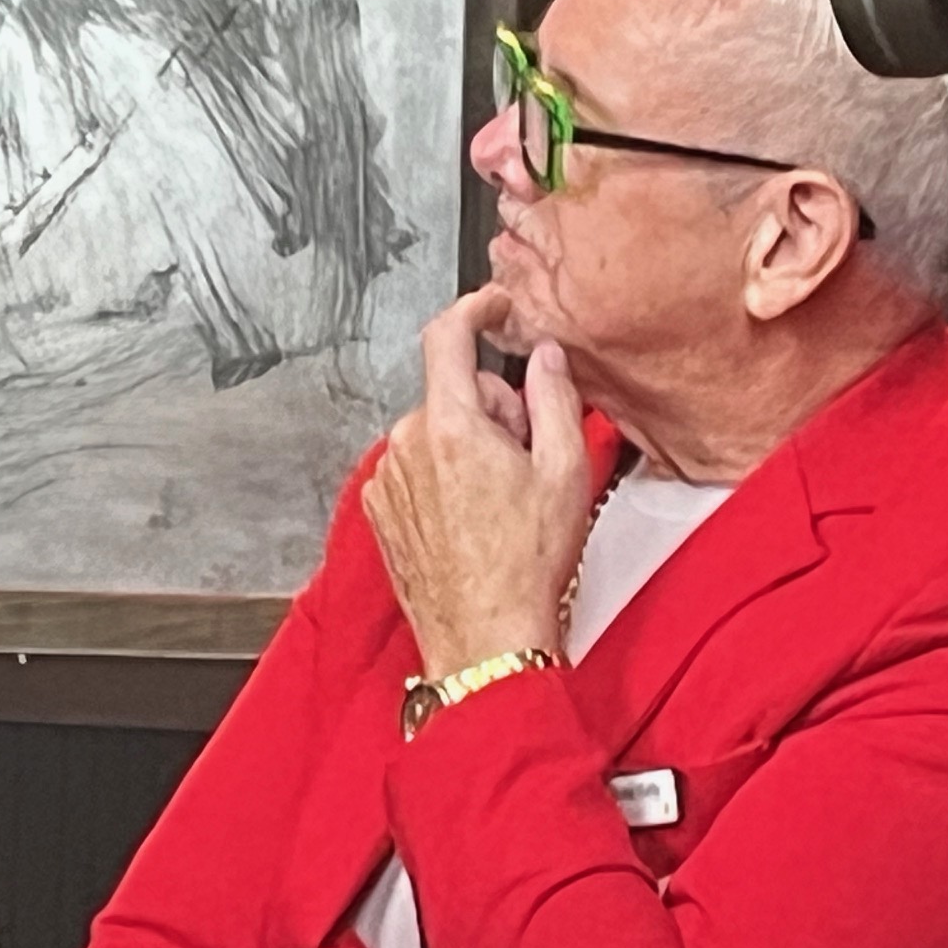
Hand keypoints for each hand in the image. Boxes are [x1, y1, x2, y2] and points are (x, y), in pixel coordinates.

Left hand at [363, 287, 590, 678]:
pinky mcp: (381, 510)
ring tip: (504, 502)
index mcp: (451, 427)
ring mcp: (388, 480)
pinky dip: (448, 479)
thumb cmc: (524, 568)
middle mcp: (407, 446)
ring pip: (438, 433)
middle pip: (455, 394)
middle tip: (530, 461)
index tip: (495, 306)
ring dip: (472, 450)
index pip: (448, 337)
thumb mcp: (565, 473)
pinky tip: (476, 519)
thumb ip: (555, 399)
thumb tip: (545, 358)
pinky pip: (419, 470)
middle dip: (497, 413)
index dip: (476, 309)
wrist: (484, 640)